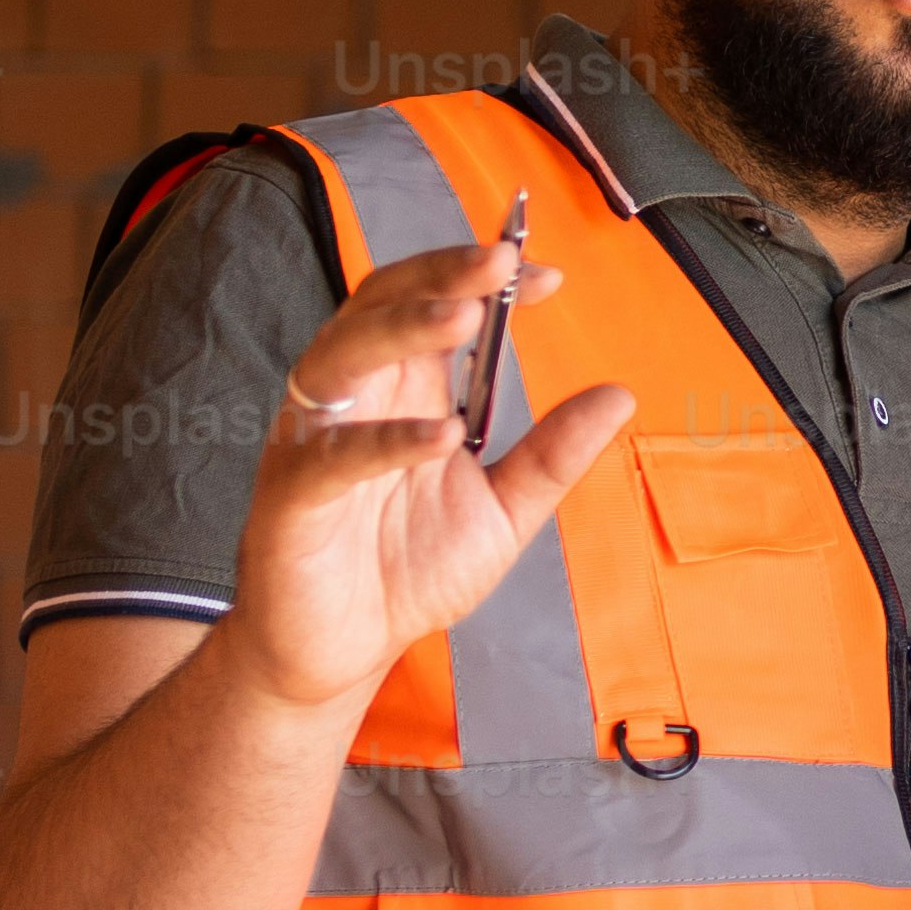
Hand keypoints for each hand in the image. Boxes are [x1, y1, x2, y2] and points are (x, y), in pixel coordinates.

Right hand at [225, 235, 636, 713]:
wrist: (344, 651)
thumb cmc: (409, 571)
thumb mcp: (503, 511)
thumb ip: (553, 455)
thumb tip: (619, 395)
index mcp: (405, 389)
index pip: (437, 305)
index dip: (484, 281)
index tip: (543, 273)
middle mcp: (357, 397)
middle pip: (383, 303)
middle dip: (441, 275)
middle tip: (498, 258)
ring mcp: (317, 439)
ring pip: (344, 353)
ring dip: (404, 328)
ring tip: (466, 316)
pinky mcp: (291, 494)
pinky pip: (333, 455)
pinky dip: (385, 440)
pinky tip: (441, 436)